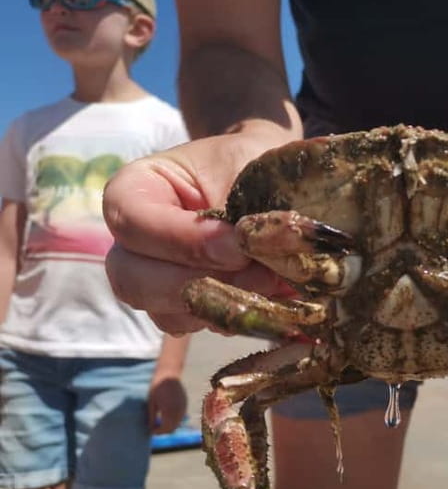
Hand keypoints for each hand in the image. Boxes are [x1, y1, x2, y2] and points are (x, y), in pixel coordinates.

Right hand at [103, 131, 295, 334]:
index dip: (184, 241)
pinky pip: (195, 326)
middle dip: (200, 283)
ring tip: (272, 283)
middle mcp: (134, 241)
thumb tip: (263, 249)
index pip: (131, 221)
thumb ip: (245, 205)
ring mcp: (155, 279)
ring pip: (165, 312)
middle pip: (133, 279)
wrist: (276, 181)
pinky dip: (231, 318)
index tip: (239, 246)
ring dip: (221, 305)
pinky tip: (267, 298)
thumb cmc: (255, 162)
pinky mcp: (185, 307)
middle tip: (262, 274)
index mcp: (136, 188)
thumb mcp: (250, 166)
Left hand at [147, 376, 188, 433]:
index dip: (157, 432)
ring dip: (169, 425)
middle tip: (154, 428)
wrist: (169, 375)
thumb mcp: (151, 403)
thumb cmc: (157, 387)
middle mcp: (178, 411)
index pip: (165, 429)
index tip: (150, 430)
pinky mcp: (185, 404)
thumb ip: (152, 417)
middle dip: (163, 430)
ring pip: (177, 423)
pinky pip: (181, 417)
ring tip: (160, 422)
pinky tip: (167, 415)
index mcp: (169, 412)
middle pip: (172, 428)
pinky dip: (174, 420)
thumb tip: (150, 428)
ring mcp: (183, 407)